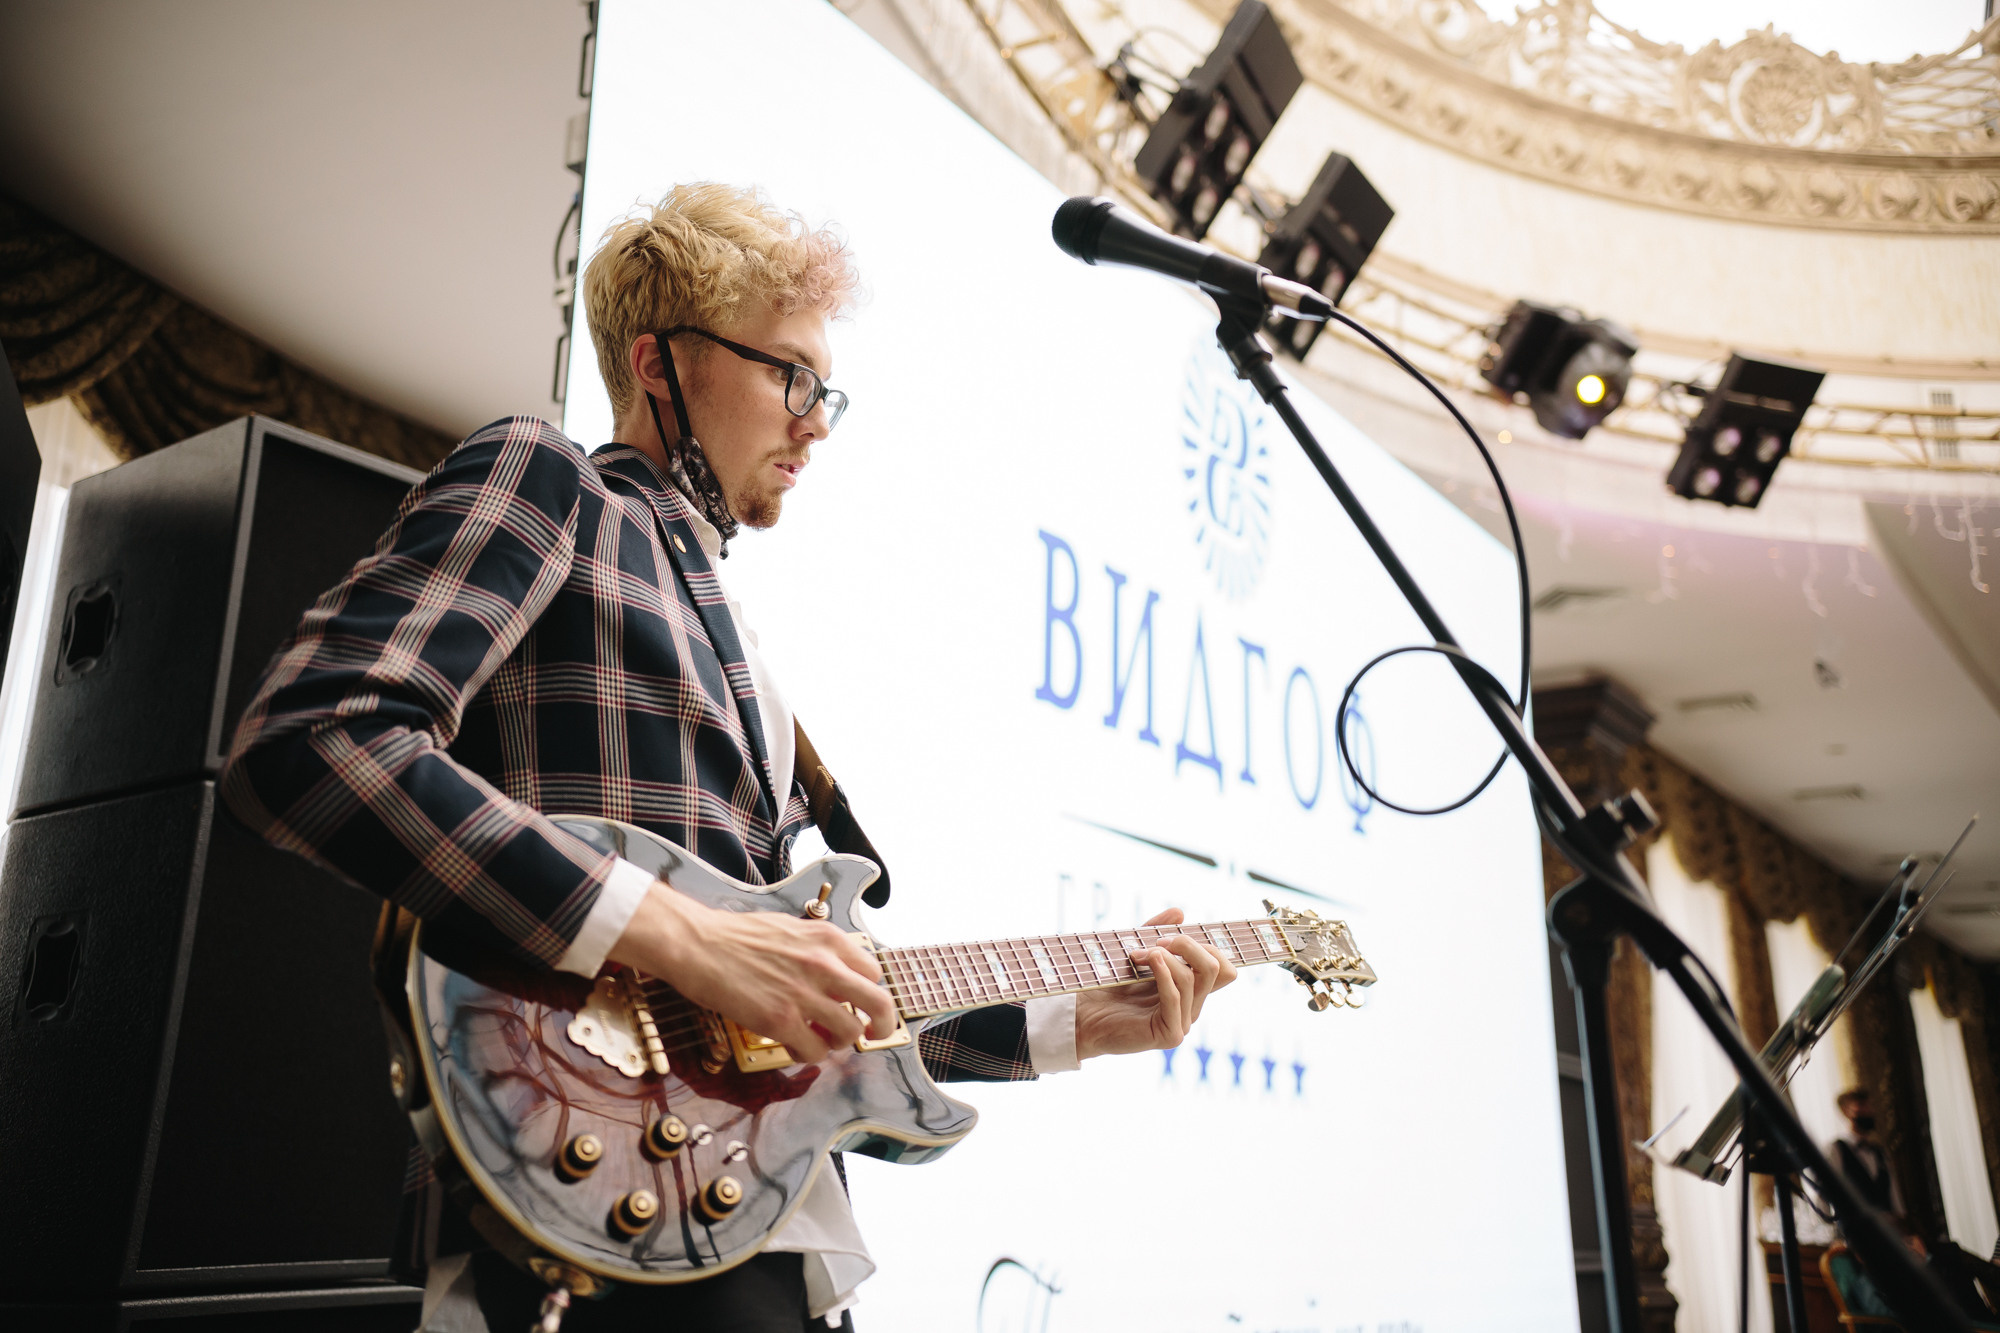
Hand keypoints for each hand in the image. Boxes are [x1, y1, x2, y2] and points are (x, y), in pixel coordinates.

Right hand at [606, 882, 896, 1062]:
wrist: (697, 943)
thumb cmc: (735, 935)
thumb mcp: (791, 929)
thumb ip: (818, 950)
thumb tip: (834, 972)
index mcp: (828, 939)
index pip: (873, 972)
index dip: (868, 991)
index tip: (860, 1003)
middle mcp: (825, 965)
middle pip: (880, 1004)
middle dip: (882, 1025)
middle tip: (873, 1035)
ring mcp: (805, 994)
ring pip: (850, 1033)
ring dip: (838, 1042)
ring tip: (819, 1040)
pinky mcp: (781, 1020)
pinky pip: (815, 1051)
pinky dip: (808, 1055)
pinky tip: (794, 1047)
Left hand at [1074, 908, 1236, 1060]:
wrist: (1082, 1016)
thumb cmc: (1107, 985)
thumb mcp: (1135, 951)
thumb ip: (1155, 932)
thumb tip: (1180, 913)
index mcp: (1190, 990)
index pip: (1224, 968)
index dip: (1211, 945)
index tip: (1176, 935)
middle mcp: (1192, 1007)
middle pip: (1219, 969)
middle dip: (1190, 945)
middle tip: (1158, 941)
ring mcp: (1183, 1022)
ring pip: (1194, 978)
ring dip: (1164, 956)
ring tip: (1136, 954)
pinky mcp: (1169, 1034)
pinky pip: (1175, 996)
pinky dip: (1163, 973)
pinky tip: (1148, 960)